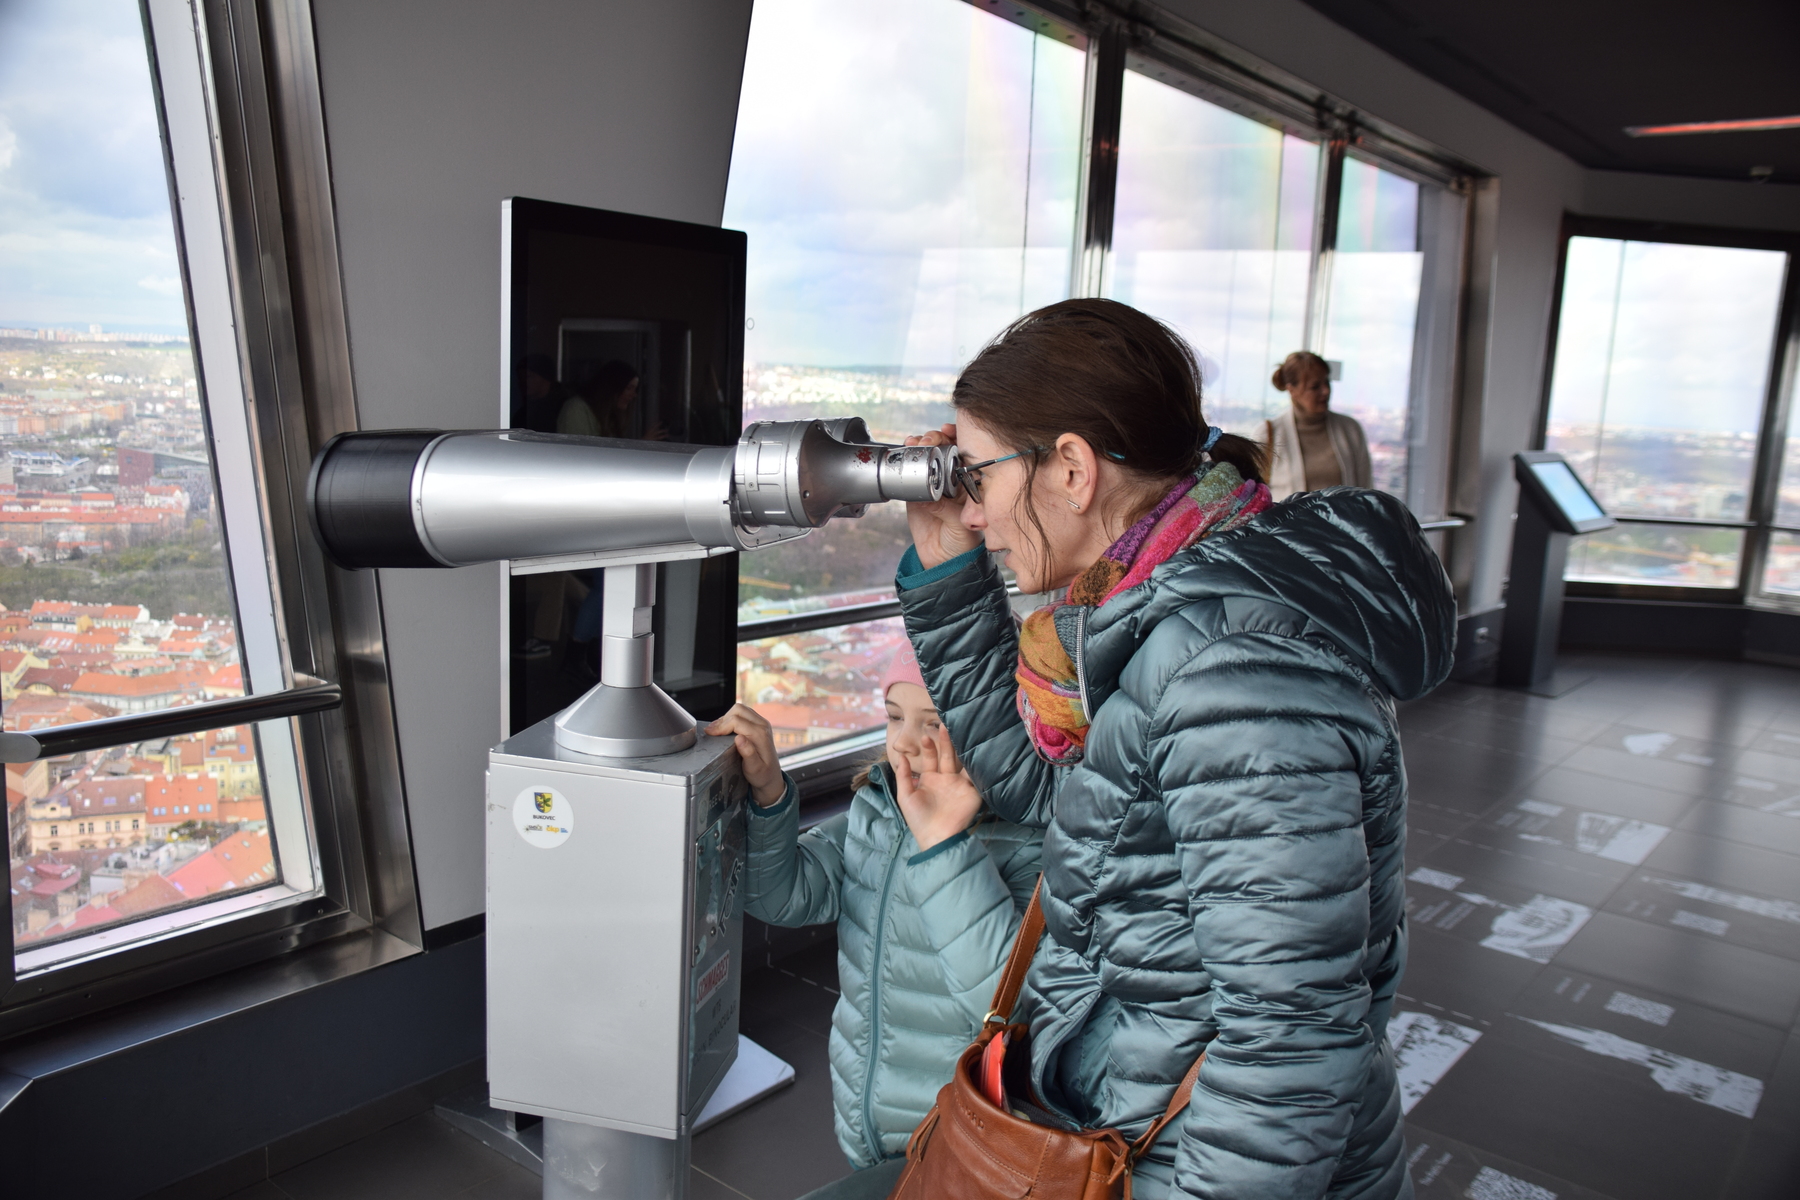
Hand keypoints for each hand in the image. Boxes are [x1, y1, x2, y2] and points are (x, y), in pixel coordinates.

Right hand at [706, 703, 784, 805]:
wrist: (772, 776)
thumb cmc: (762, 774)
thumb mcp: (754, 768)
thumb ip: (748, 753)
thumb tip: (739, 738)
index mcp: (760, 735)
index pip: (736, 721)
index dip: (721, 725)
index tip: (710, 733)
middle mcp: (763, 725)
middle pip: (738, 710)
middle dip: (723, 719)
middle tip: (712, 731)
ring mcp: (762, 723)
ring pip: (740, 709)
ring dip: (726, 717)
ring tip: (716, 730)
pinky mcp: (759, 723)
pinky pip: (743, 713)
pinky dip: (731, 718)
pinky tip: (725, 729)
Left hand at [891, 728, 981, 850]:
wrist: (937, 838)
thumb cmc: (918, 819)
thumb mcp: (906, 797)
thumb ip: (904, 776)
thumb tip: (900, 756)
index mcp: (930, 779)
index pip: (930, 757)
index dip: (929, 746)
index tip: (925, 735)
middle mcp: (946, 779)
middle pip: (946, 755)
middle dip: (945, 741)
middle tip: (943, 725)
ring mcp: (959, 784)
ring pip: (961, 761)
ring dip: (960, 748)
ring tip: (959, 731)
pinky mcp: (972, 791)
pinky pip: (975, 774)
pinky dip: (976, 763)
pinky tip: (975, 749)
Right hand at [905, 424, 981, 569]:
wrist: (943, 561)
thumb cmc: (962, 544)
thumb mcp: (959, 525)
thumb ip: (945, 509)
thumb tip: (928, 496)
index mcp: (970, 482)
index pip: (965, 452)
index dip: (959, 437)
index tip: (951, 431)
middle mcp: (953, 479)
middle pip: (944, 449)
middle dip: (937, 438)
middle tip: (930, 440)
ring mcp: (934, 483)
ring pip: (927, 455)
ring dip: (921, 444)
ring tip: (917, 442)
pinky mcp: (916, 492)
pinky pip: (911, 470)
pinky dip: (907, 457)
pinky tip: (906, 449)